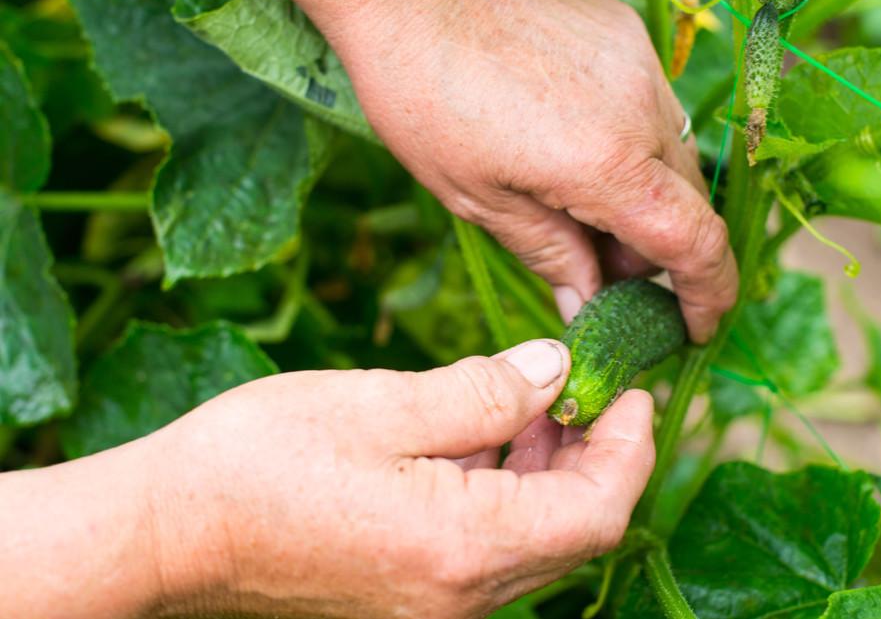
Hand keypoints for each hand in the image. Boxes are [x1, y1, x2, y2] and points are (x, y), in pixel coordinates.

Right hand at [136, 340, 653, 617]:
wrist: (168, 535)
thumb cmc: (258, 463)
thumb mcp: (380, 405)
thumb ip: (482, 391)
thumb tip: (555, 368)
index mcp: (464, 548)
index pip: (598, 510)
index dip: (629, 445)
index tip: (626, 386)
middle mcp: (461, 597)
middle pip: (574, 531)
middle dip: (593, 453)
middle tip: (583, 384)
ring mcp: (434, 607)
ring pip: (533, 541)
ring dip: (548, 472)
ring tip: (530, 403)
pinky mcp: (409, 599)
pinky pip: (488, 551)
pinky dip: (503, 494)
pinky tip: (479, 442)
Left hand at [316, 0, 738, 340]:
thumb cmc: (425, 96)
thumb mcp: (478, 198)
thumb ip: (550, 255)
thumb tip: (589, 307)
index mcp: (606, 163)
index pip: (696, 243)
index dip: (709, 295)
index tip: (695, 327)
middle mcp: (642, 110)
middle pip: (688, 204)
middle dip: (659, 253)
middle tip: (602, 273)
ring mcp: (641, 65)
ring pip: (672, 157)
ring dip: (645, 199)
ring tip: (578, 208)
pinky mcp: (628, 36)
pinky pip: (652, 110)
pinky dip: (631, 148)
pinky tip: (573, 147)